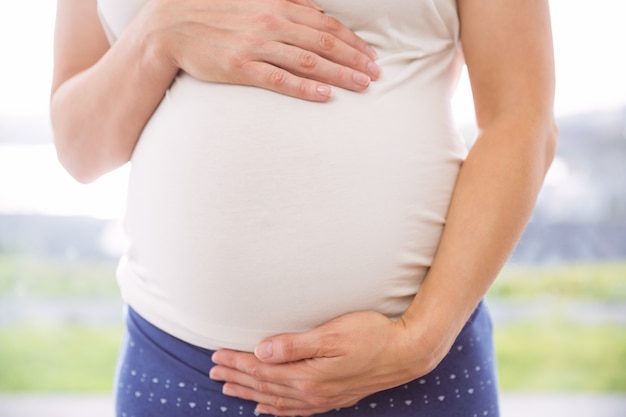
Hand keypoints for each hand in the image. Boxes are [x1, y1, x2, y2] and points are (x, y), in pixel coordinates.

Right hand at [137, 0, 379, 100]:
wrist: (170, 27)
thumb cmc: (214, 14)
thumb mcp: (252, 1)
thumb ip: (284, 6)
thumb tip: (313, 11)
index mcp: (277, 5)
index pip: (325, 24)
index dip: (352, 41)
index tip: (371, 55)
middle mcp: (271, 22)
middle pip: (324, 42)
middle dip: (355, 59)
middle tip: (376, 75)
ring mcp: (256, 46)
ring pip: (309, 61)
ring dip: (339, 74)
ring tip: (362, 86)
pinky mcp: (240, 67)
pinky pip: (280, 80)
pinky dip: (306, 87)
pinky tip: (326, 95)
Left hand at [210, 311, 436, 415]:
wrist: (406, 352)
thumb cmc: (371, 335)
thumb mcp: (332, 334)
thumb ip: (294, 345)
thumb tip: (262, 351)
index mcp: (307, 375)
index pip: (262, 369)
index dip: (237, 362)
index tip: (216, 356)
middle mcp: (311, 392)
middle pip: (264, 385)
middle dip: (237, 377)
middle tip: (213, 372)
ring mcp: (322, 398)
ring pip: (276, 399)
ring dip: (250, 393)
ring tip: (229, 389)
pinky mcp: (332, 398)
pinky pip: (295, 410)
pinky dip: (276, 410)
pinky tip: (266, 409)